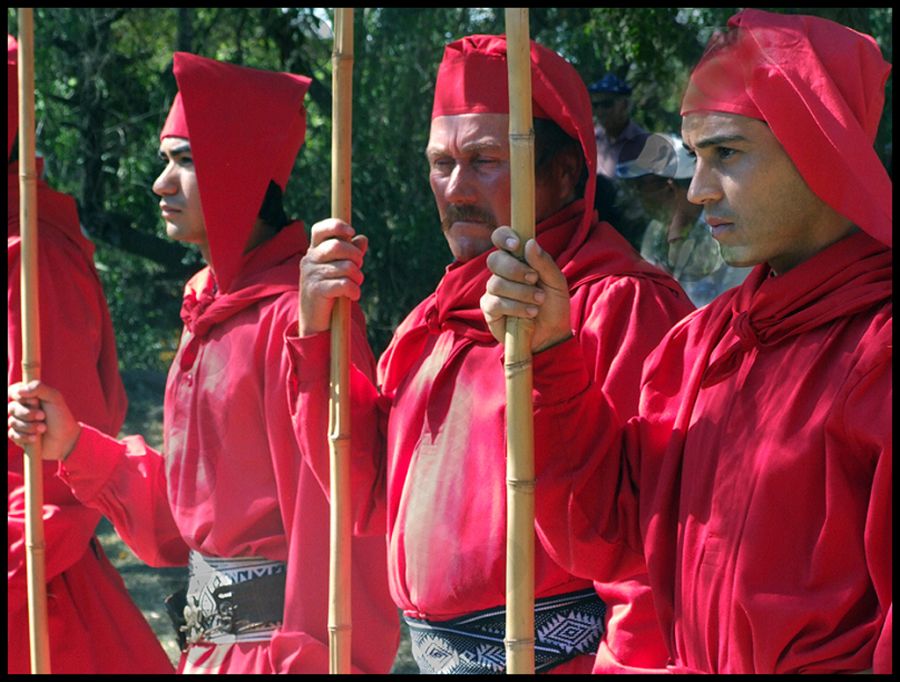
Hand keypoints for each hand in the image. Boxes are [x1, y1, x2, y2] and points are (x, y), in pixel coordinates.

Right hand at [7, 380, 80, 460]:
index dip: (20, 397)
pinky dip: (25, 436)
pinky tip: (36, 438)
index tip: (35, 401)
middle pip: (12, 408)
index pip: (13, 391)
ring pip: (12, 422)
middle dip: (28, 413)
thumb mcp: (54, 397)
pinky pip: (12, 434)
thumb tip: (20, 391)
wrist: (66, 438)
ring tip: (44, 428)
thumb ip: (39, 388)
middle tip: (43, 416)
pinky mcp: (17, 436)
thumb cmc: (60, 416)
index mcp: (28, 397)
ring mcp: (18, 422)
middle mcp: (21, 409)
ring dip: (29, 426)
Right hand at [299, 218, 368, 335]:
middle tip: (359, 267)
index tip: (351, 232)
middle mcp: (309, 259)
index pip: (320, 229)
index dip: (336, 226)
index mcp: (314, 251)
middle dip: (356, 256)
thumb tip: (362, 238)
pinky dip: (354, 290)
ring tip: (356, 284)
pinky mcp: (316, 290)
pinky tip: (354, 296)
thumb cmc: (330, 290)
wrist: (315, 319)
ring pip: (345, 267)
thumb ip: (350, 253)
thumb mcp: (339, 269)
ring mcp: (311, 275)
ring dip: (357, 277)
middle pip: (338, 246)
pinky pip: (344, 284)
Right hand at [481, 226, 572, 352]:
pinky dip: (515, 307)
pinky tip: (529, 313)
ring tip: (538, 302)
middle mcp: (502, 273)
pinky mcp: (489, 310)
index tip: (516, 244)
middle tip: (534, 279)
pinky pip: (495, 302)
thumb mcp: (556, 282)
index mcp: (518, 259)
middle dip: (515, 269)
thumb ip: (544, 263)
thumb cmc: (554, 305)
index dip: (504, 237)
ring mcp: (493, 291)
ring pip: (496, 283)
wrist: (553, 334)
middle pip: (494, 259)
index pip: (501, 239)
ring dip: (521, 292)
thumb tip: (530, 243)